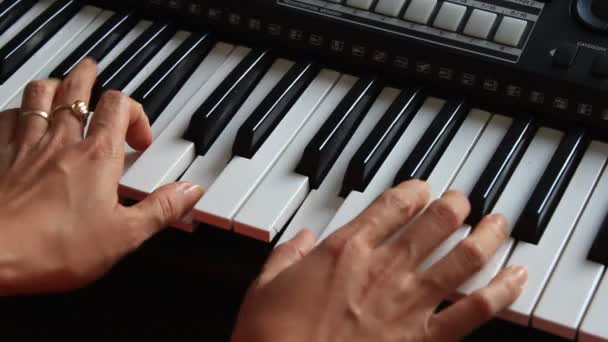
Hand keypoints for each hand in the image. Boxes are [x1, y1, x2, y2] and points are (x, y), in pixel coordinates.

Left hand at [0, 60, 202, 294]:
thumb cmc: (52, 248)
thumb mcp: (124, 235)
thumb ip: (161, 209)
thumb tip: (189, 192)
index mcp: (97, 157)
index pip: (119, 106)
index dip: (135, 113)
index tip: (140, 138)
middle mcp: (61, 142)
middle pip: (75, 89)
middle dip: (88, 76)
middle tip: (94, 71)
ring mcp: (25, 146)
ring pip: (39, 95)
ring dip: (54, 86)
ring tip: (63, 85)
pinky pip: (6, 118)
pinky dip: (17, 112)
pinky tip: (21, 119)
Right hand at [232, 180, 526, 341]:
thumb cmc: (273, 337)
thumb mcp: (265, 286)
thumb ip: (286, 256)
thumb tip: (300, 238)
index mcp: (346, 249)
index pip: (394, 204)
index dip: (415, 190)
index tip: (423, 189)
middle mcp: (385, 268)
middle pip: (437, 221)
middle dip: (456, 205)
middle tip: (462, 201)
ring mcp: (409, 302)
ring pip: (465, 257)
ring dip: (487, 235)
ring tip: (499, 223)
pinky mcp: (425, 338)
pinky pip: (475, 310)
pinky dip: (502, 291)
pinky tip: (517, 276)